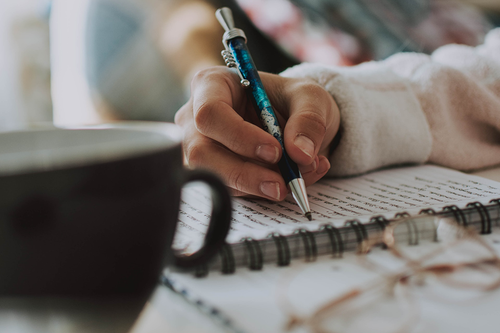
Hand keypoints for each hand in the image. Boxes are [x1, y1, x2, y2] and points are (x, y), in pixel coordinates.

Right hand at [175, 66, 339, 199]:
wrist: (294, 122)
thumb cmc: (291, 100)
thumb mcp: (310, 97)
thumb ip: (309, 120)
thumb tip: (301, 154)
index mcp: (212, 85)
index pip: (210, 113)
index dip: (240, 136)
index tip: (275, 151)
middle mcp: (196, 117)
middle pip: (202, 152)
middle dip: (244, 173)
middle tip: (281, 184)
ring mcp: (200, 147)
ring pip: (215, 177)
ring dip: (257, 186)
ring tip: (296, 179)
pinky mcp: (214, 172)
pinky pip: (231, 190)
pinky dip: (263, 192)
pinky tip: (290, 181)